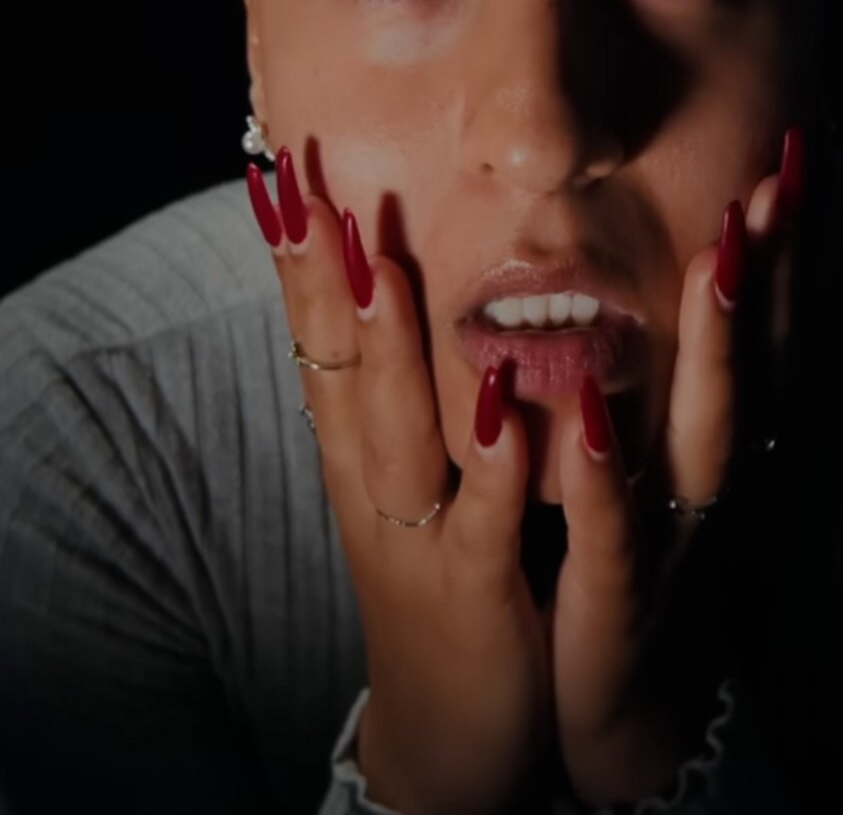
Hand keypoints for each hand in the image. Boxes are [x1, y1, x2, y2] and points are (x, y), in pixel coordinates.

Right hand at [247, 148, 553, 814]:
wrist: (451, 733)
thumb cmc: (437, 579)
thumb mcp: (407, 485)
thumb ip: (402, 399)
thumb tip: (389, 291)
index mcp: (360, 455)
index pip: (319, 341)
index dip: (299, 263)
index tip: (281, 175)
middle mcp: (373, 487)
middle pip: (339, 372)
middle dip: (321, 280)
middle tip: (301, 189)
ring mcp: (418, 539)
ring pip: (397, 436)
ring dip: (388, 351)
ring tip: (379, 267)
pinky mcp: (477, 593)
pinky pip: (484, 523)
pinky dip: (490, 465)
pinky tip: (496, 406)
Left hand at [549, 125, 804, 806]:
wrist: (613, 704)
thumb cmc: (625, 553)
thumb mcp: (650, 453)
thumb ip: (656, 369)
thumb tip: (659, 259)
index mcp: (711, 437)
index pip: (760, 329)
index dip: (784, 249)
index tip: (795, 154)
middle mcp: (710, 479)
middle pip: (755, 365)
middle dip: (771, 272)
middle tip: (778, 179)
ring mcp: (674, 538)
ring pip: (706, 436)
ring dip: (717, 347)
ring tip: (715, 259)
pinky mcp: (616, 603)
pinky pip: (615, 534)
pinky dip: (605, 473)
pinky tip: (586, 409)